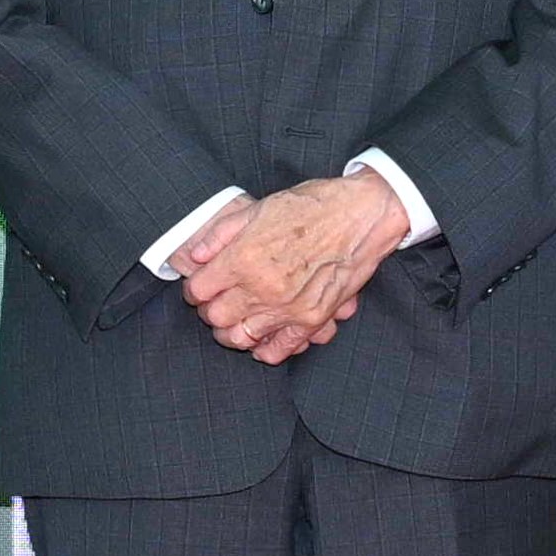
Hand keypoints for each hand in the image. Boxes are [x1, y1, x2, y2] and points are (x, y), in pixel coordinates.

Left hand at [176, 172, 404, 367]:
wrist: (362, 214)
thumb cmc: (310, 206)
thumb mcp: (258, 208)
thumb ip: (220, 234)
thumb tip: (193, 256)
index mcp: (243, 258)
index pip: (199, 290)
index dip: (194, 289)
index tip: (200, 287)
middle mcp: (262, 288)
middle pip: (215, 317)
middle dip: (209, 311)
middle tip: (215, 303)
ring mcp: (287, 308)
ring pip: (241, 338)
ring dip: (231, 332)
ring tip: (234, 321)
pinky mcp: (311, 320)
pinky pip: (278, 349)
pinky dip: (264, 348)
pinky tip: (260, 337)